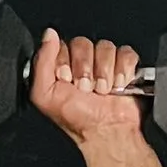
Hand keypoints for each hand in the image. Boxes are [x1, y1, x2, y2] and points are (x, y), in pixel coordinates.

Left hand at [29, 29, 146, 145]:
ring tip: (102, 90)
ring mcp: (104, 64)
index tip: (67, 80)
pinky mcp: (125, 66)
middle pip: (83, 43)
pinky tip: (118, 85)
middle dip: (85, 69)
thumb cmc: (77, 120)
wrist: (107, 131)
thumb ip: (41, 63)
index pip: (62, 44)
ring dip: (104, 72)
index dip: (65, 62)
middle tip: (85, 88)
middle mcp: (82, 64)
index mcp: (61, 67)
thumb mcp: (44, 95)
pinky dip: (123, 70)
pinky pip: (125, 53)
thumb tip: (48, 35)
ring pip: (104, 47)